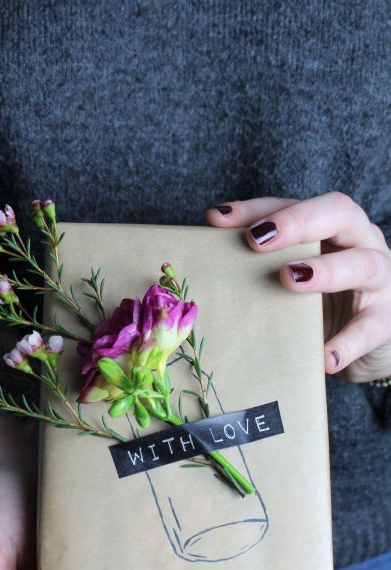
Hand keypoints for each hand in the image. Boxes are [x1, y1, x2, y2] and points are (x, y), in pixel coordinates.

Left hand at [206, 192, 390, 380]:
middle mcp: (359, 242)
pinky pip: (369, 330)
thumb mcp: (291, 282)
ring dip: (326, 270)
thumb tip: (205, 270)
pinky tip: (325, 356)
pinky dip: (346, 343)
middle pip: (338, 213)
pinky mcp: (387, 320)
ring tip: (290, 280)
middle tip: (258, 240)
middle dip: (297, 222)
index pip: (291, 204)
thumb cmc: (322, 304)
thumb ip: (260, 271)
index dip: (255, 209)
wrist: (370, 342)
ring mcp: (380, 280)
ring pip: (363, 264)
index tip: (217, 219)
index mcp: (329, 227)